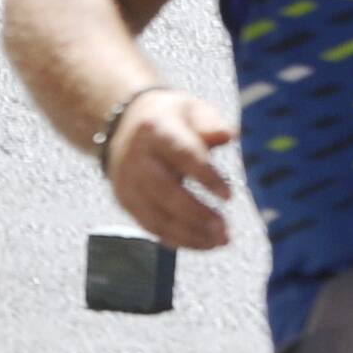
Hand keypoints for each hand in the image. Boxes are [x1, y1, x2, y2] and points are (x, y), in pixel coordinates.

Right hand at [99, 94, 237, 252]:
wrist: (123, 126)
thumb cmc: (169, 119)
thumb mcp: (190, 110)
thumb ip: (210, 123)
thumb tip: (228, 135)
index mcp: (156, 129)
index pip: (182, 154)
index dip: (205, 176)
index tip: (229, 196)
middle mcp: (137, 158)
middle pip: (165, 191)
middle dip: (197, 214)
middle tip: (224, 229)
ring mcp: (128, 182)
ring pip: (157, 216)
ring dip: (190, 233)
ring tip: (220, 240)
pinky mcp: (126, 201)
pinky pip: (152, 227)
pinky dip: (179, 239)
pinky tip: (203, 243)